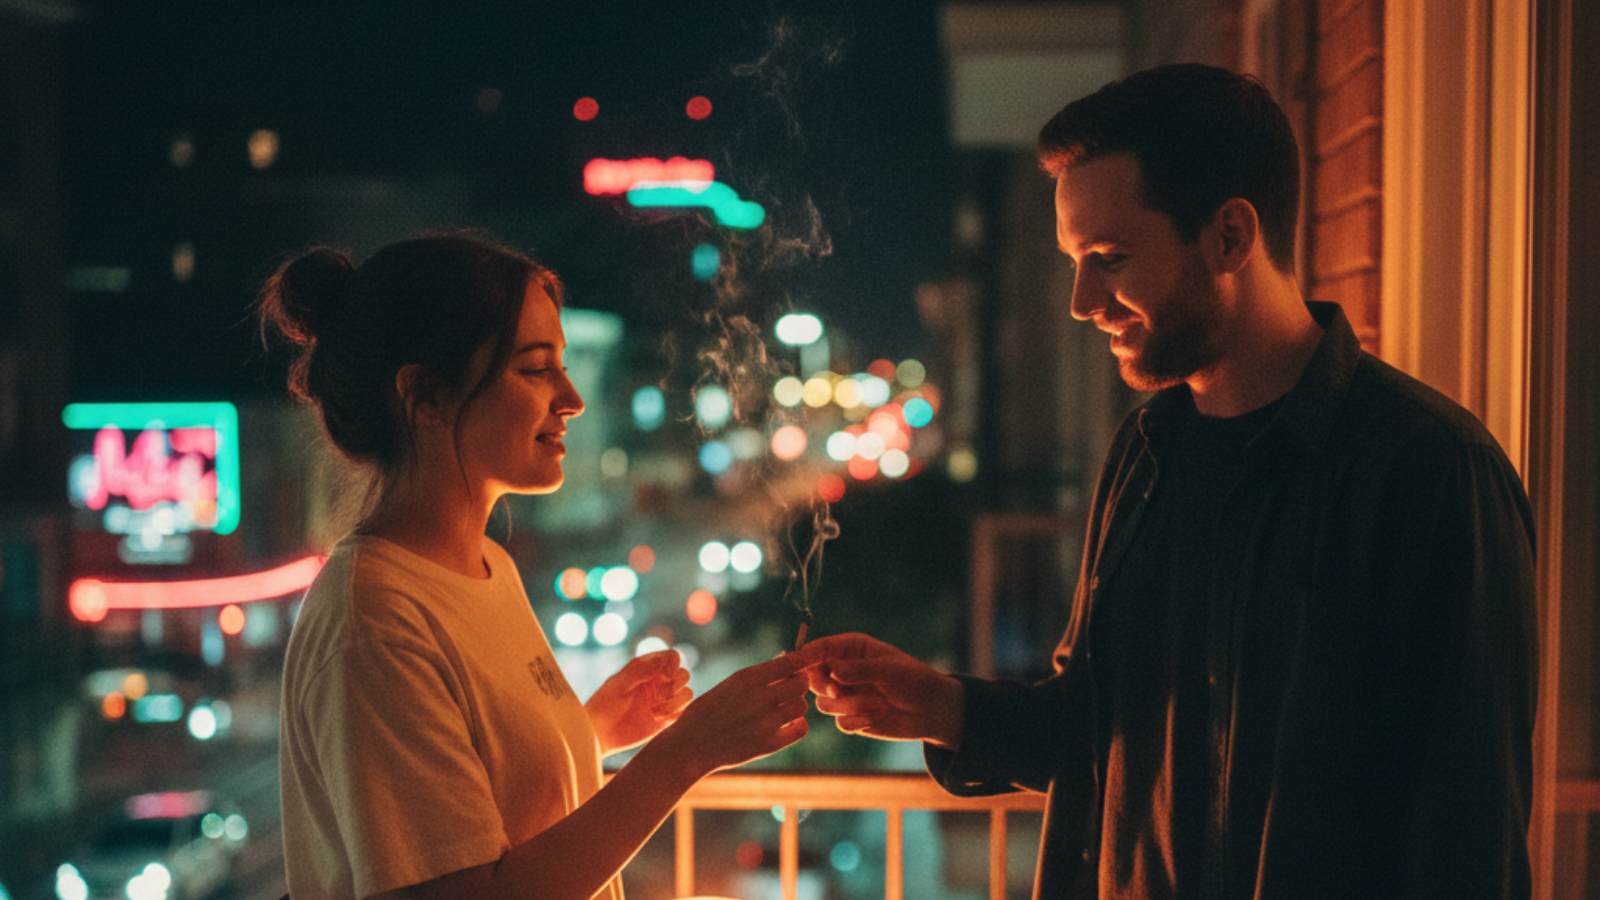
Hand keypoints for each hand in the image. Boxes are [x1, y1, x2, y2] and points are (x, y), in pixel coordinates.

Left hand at [585, 650, 692, 756]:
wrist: (600, 733)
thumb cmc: (605, 704)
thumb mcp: (620, 683)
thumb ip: (641, 671)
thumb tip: (664, 662)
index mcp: (647, 668)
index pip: (672, 657)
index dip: (674, 663)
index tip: (665, 675)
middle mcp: (658, 682)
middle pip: (683, 674)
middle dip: (676, 684)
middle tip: (661, 693)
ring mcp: (663, 700)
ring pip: (687, 693)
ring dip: (676, 701)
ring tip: (655, 710)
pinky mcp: (667, 718)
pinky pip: (684, 711)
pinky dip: (675, 713)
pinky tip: (656, 718)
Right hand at [659, 645, 824, 776]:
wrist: (691, 746)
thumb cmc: (709, 711)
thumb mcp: (729, 685)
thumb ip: (758, 676)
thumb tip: (787, 661)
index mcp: (747, 678)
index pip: (790, 662)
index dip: (803, 660)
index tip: (805, 661)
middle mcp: (760, 698)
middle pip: (801, 683)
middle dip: (799, 682)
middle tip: (792, 686)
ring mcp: (766, 723)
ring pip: (802, 706)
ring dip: (796, 704)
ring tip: (783, 706)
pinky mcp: (769, 744)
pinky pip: (800, 729)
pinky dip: (797, 725)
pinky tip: (786, 723)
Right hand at [805, 633, 964, 747]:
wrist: (933, 710)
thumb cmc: (915, 680)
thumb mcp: (890, 670)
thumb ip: (859, 669)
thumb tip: (831, 669)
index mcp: (851, 649)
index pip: (819, 649)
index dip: (804, 656)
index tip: (795, 665)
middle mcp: (844, 671)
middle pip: (813, 679)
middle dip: (825, 687)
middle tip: (840, 690)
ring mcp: (847, 696)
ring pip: (825, 704)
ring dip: (849, 706)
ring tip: (879, 704)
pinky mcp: (853, 717)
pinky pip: (841, 723)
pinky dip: (857, 721)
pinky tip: (879, 715)